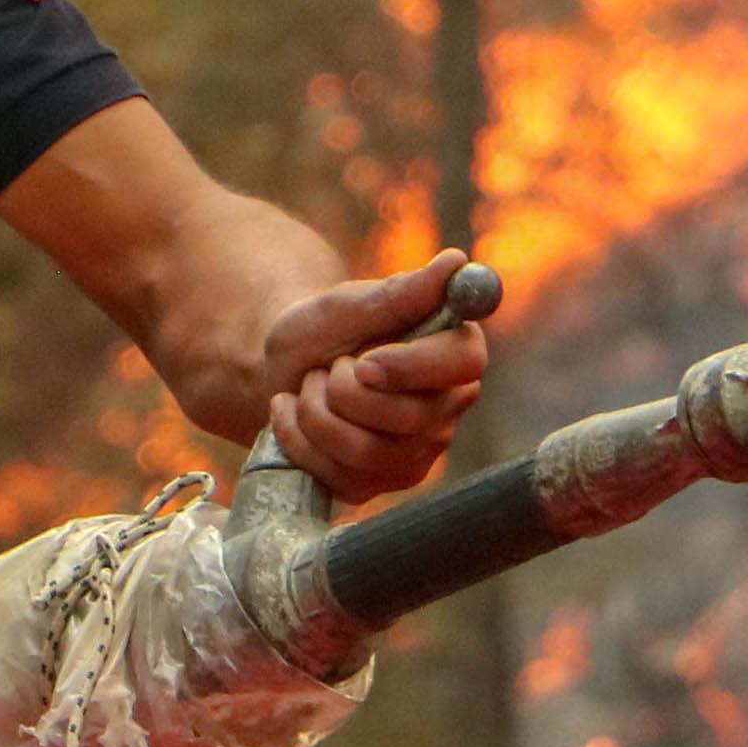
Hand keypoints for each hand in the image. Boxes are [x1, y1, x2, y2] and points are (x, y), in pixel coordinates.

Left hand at [256, 247, 492, 504]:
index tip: (364, 360)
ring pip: (368, 452)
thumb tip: (456, 263)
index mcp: (451, 351)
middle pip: (410, 417)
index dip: (413, 366)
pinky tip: (292, 416)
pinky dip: (299, 441)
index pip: (466, 363)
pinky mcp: (380, 482)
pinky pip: (339, 476)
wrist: (281, 370)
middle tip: (326, 367)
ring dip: (316, 414)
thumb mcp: (349, 305)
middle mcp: (445, 406)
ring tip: (308, 387)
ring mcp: (415, 451)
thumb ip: (402, 292)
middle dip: (345, 391)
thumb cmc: (322, 330)